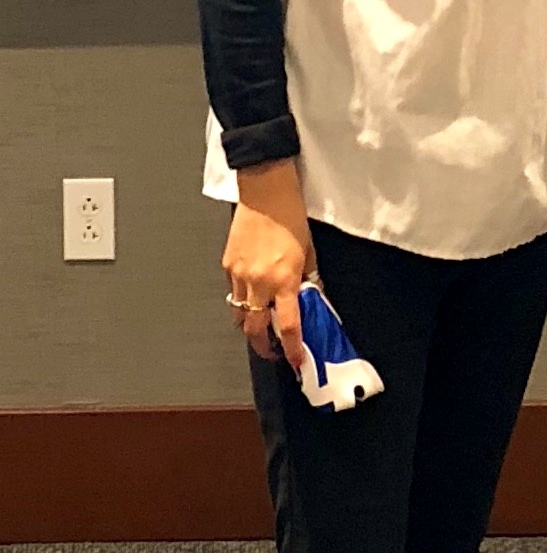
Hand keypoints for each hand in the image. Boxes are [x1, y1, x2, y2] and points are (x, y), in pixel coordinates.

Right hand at [223, 161, 313, 371]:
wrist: (265, 191)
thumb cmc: (290, 216)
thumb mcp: (310, 252)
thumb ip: (310, 279)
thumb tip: (312, 297)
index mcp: (284, 280)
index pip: (287, 326)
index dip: (292, 349)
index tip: (296, 361)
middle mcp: (258, 282)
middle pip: (253, 329)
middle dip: (263, 346)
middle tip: (274, 351)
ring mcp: (238, 274)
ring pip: (238, 314)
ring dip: (250, 324)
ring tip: (261, 325)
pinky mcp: (227, 265)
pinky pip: (232, 292)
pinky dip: (242, 299)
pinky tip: (253, 294)